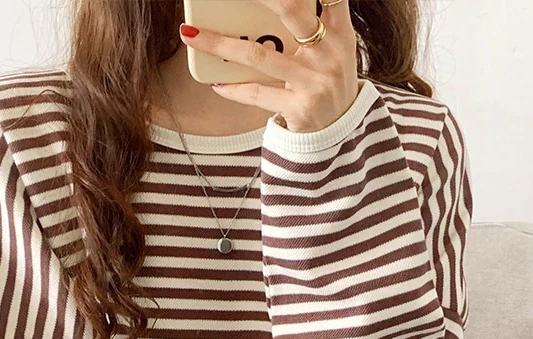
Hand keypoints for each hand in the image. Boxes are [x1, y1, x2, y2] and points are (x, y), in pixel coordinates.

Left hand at [178, 0, 359, 132]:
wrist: (341, 131)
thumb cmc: (327, 80)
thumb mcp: (333, 48)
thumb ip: (313, 22)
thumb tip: (272, 5)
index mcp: (340, 33)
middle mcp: (328, 54)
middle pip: (291, 11)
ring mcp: (313, 83)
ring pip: (260, 56)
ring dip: (220, 44)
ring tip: (191, 34)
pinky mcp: (299, 108)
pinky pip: (258, 94)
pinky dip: (234, 89)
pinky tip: (216, 82)